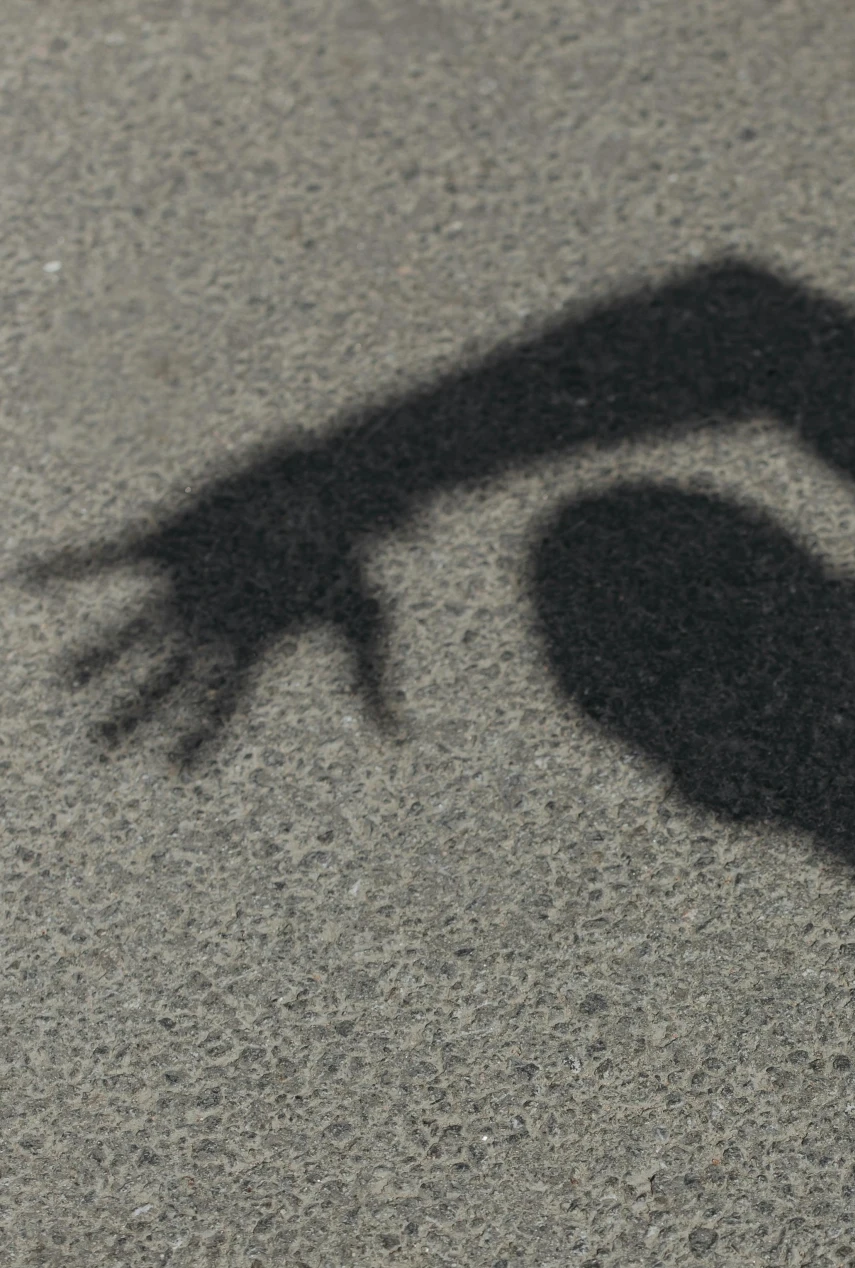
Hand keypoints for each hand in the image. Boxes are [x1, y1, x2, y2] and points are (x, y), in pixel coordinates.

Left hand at [23, 438, 401, 766]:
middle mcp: (213, 621)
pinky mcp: (167, 538)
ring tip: (67, 680)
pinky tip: (29, 576)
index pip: (222, 701)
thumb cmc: (346, 554)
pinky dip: (71, 567)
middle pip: (167, 678)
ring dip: (101, 655)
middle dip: (136, 712)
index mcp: (254, 645)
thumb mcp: (363, 621)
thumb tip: (393, 738)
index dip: (200, 735)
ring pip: (134, 629)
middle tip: (101, 745)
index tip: (176, 770)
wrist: (326, 485)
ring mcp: (187, 581)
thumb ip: (369, 678)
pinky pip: (108, 558)